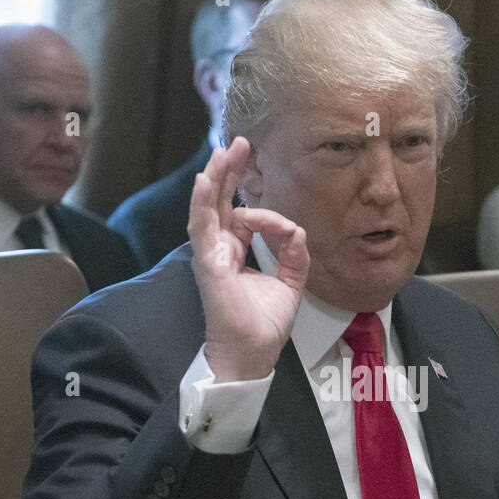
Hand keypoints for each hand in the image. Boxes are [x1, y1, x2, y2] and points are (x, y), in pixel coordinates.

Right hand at [188, 136, 309, 381]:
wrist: (252, 354)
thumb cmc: (263, 326)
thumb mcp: (290, 285)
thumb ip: (294, 256)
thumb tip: (297, 230)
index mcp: (235, 253)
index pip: (244, 217)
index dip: (267, 215)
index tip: (289, 231)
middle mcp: (220, 250)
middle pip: (220, 202)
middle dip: (229, 171)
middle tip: (241, 144)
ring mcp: (211, 255)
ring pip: (208, 207)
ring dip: (215, 177)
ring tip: (223, 151)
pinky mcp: (208, 264)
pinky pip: (201, 228)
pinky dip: (201, 202)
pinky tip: (204, 179)